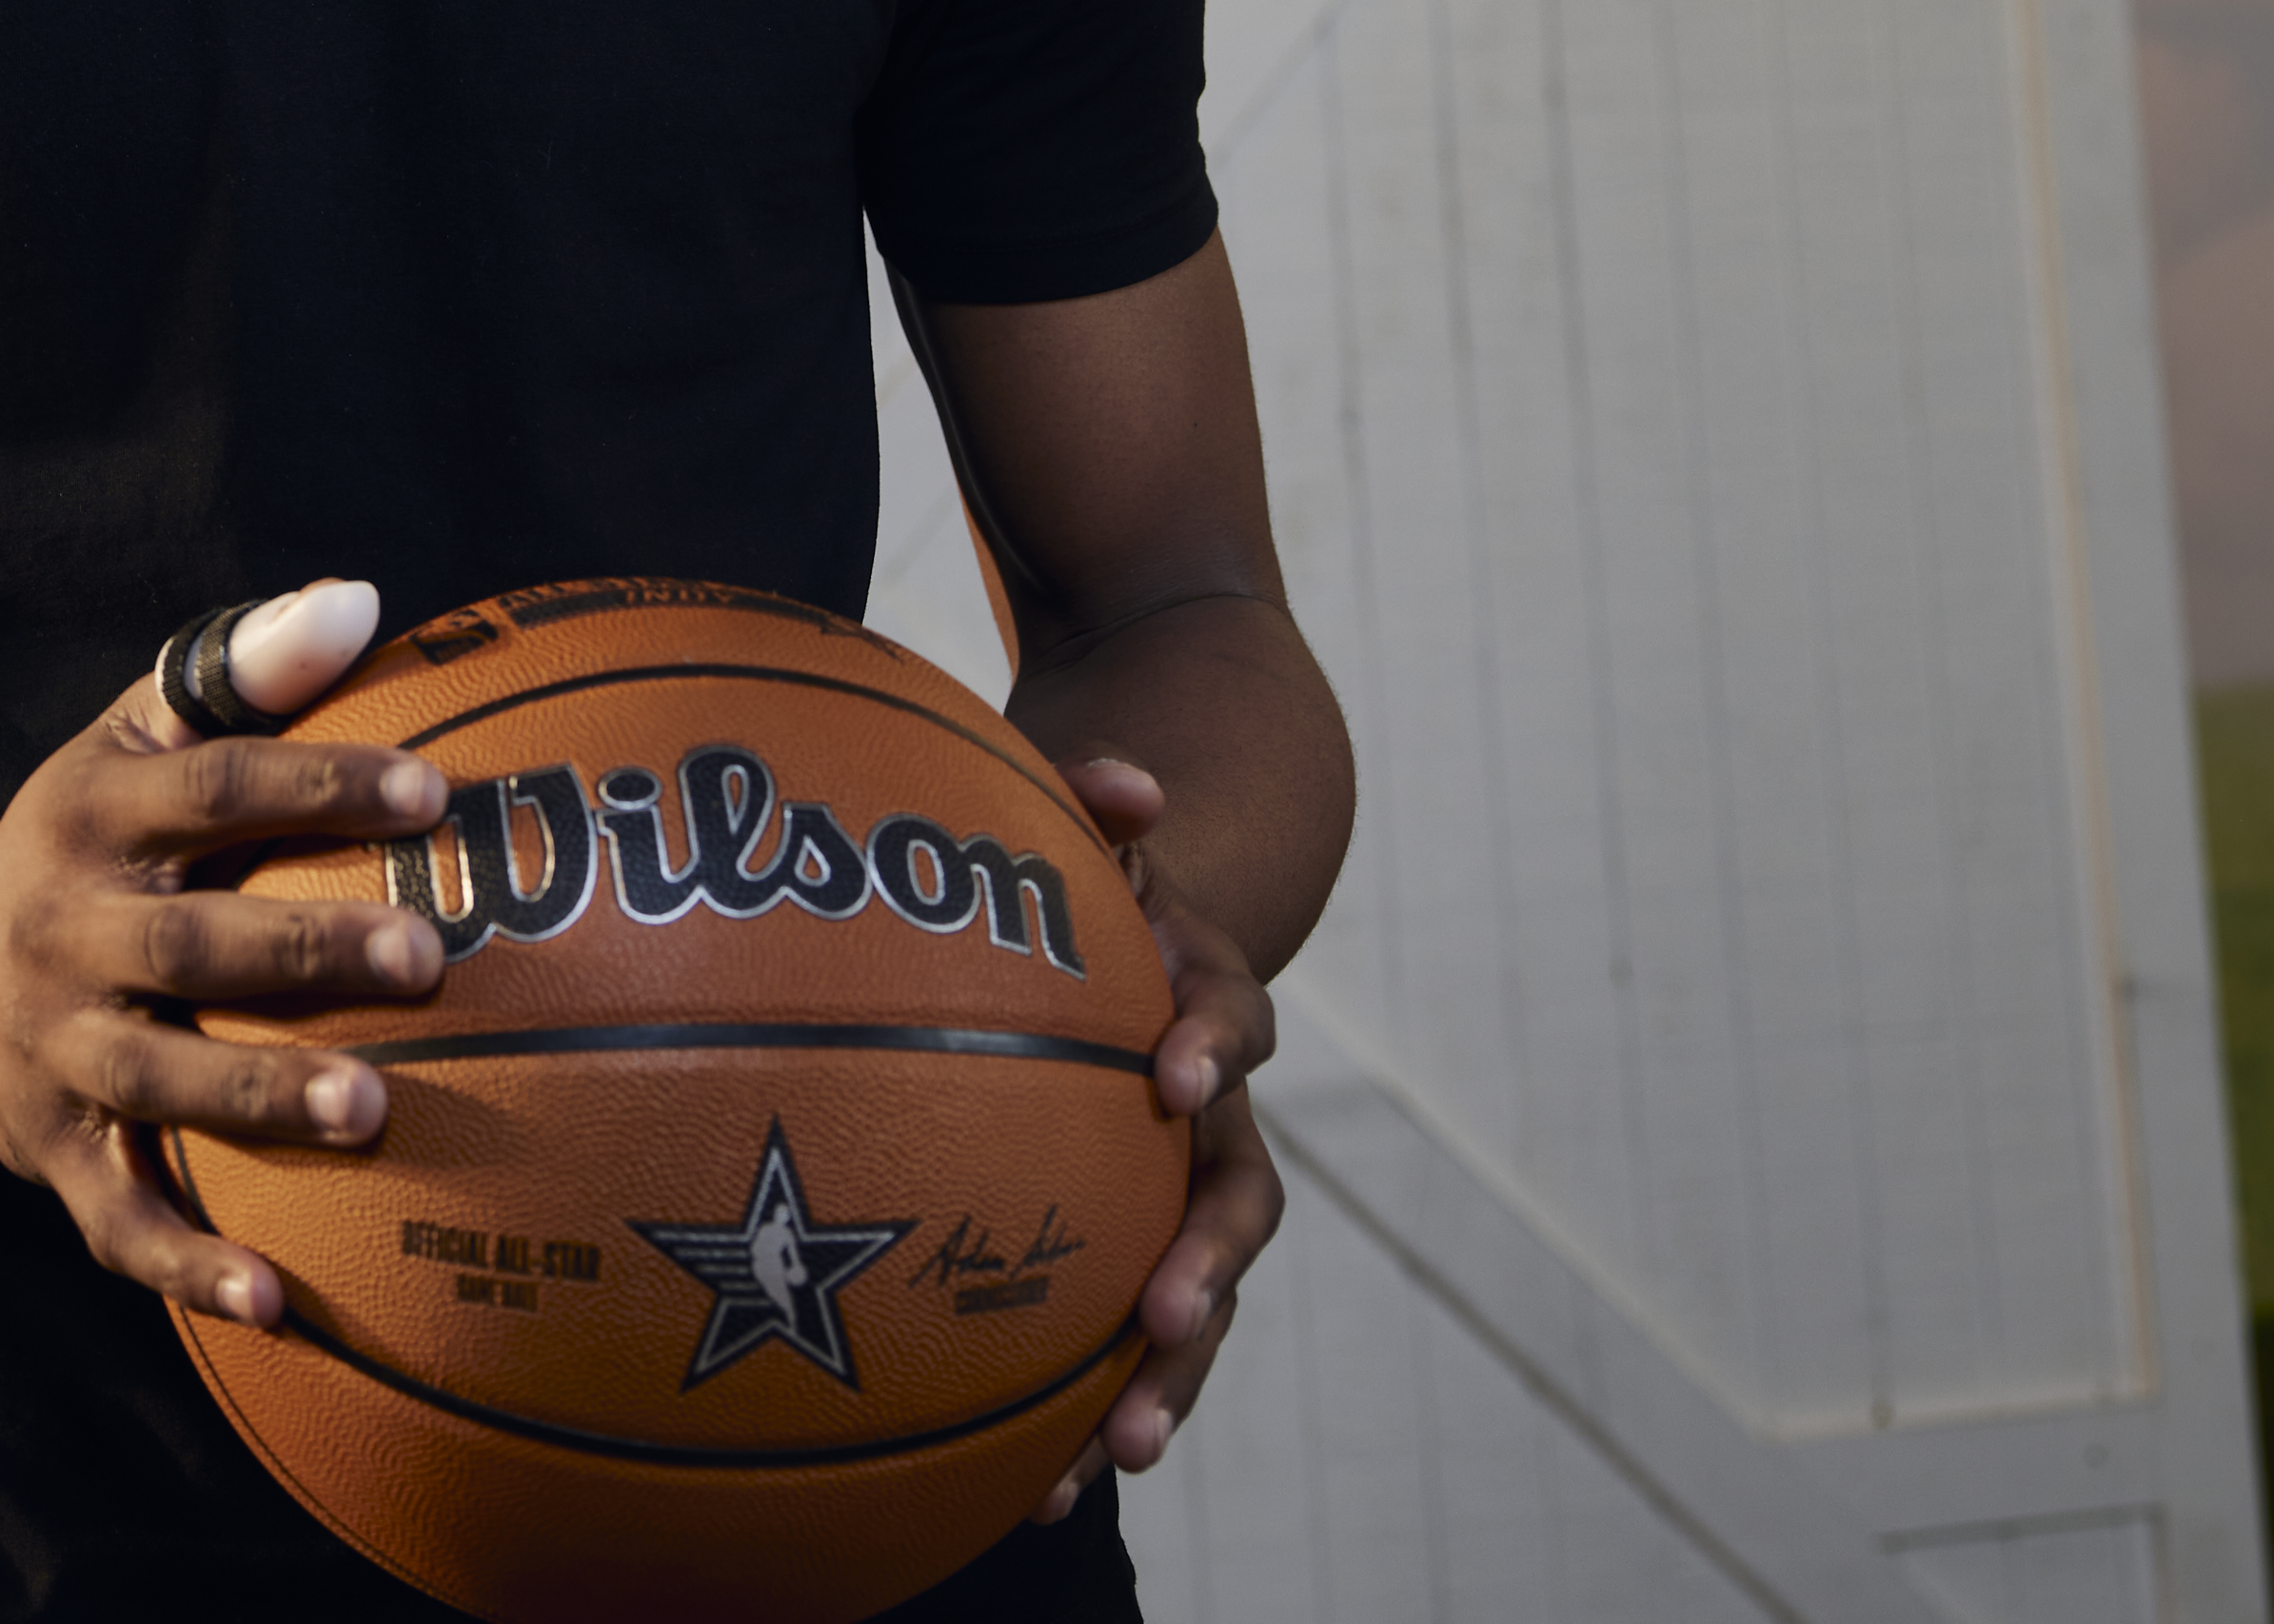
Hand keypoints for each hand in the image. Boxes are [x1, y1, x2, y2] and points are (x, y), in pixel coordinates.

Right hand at [0, 580, 450, 1326]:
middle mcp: (65, 932)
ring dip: (259, 1103)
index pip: (213, 788)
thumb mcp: (129, 736)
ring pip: (158, 1084)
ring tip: (371, 1112)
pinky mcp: (54, 1156)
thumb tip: (363, 601)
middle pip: (189, 944)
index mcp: (94, 817)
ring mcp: (56, 1052)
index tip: (433, 792)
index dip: (319, 784)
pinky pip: (121, 1220)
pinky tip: (278, 1301)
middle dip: (304, 951)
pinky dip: (189, 1265)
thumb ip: (240, 671)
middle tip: (429, 954)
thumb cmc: (79, 841)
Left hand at [1040, 748, 1284, 1523]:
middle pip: (1238, 1200)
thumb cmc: (1085, 891)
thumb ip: (1094, 800)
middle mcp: (1211, 1117)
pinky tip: (1035, 1495)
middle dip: (1207, 1265)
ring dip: (1169, 1379)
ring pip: (1201, 1299)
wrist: (1134, 946)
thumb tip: (1129, 779)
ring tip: (1117, 1457)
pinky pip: (1127, 1347)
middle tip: (1166, 1320)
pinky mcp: (1135, 1258)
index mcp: (1200, 1007)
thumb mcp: (1083, 836)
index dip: (1206, 1041)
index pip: (1228, 1021)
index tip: (1169, 1076)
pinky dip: (1090, 1418)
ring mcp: (1179, 1196)